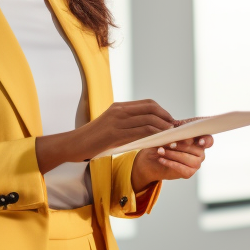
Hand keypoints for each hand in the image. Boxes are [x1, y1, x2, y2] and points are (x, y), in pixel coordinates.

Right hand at [35, 99, 176, 169]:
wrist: (74, 144)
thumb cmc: (93, 138)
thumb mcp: (111, 125)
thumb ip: (127, 123)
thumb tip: (147, 128)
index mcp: (119, 107)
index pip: (148, 104)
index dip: (163, 112)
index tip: (171, 121)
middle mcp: (119, 111)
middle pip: (152, 110)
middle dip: (167, 119)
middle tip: (175, 130)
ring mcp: (117, 122)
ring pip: (149, 122)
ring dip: (163, 129)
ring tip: (171, 137)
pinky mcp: (115, 135)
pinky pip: (141, 133)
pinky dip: (154, 137)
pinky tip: (160, 142)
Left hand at [130, 134, 213, 189]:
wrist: (152, 158)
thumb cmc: (162, 143)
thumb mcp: (168, 135)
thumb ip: (176, 134)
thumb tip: (177, 133)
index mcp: (198, 140)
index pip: (208, 140)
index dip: (205, 141)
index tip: (200, 141)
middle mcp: (200, 152)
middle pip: (195, 149)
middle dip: (180, 145)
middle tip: (168, 143)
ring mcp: (196, 163)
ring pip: (188, 159)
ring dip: (173, 154)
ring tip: (161, 151)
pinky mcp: (189, 172)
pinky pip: (182, 168)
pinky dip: (170, 163)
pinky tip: (161, 159)